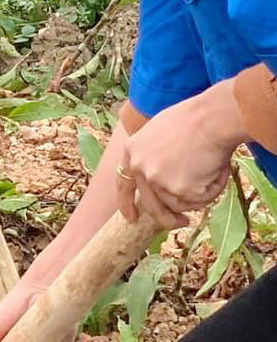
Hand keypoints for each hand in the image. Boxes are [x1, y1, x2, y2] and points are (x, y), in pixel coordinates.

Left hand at [113, 86, 239, 228]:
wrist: (211, 119)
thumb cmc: (193, 120)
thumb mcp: (159, 133)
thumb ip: (154, 156)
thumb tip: (165, 179)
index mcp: (131, 151)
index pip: (124, 183)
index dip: (126, 203)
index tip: (130, 217)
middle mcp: (140, 168)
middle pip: (151, 204)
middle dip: (167, 217)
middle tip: (182, 222)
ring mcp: (157, 180)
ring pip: (179, 204)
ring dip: (199, 194)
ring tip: (212, 170)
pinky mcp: (178, 190)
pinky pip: (199, 201)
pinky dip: (212, 190)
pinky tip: (217, 171)